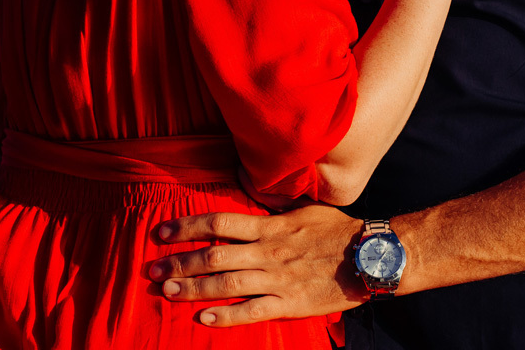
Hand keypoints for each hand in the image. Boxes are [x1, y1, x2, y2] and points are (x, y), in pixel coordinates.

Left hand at [147, 203, 367, 325]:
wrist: (373, 256)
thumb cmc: (338, 232)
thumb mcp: (302, 211)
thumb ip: (272, 213)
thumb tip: (248, 205)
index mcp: (269, 226)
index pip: (218, 223)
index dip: (187, 226)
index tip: (161, 231)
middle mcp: (268, 251)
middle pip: (214, 255)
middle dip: (180, 261)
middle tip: (151, 268)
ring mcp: (278, 279)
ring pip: (227, 283)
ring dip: (193, 287)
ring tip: (166, 289)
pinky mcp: (291, 304)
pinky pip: (253, 311)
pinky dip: (226, 316)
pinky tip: (203, 319)